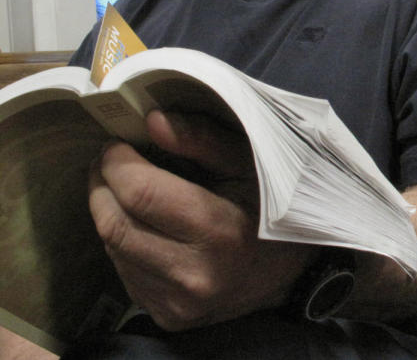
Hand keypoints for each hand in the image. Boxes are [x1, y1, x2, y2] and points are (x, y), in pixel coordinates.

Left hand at [88, 110, 313, 330]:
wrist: (292, 273)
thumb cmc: (271, 206)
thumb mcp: (248, 163)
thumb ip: (201, 139)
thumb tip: (151, 121)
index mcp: (220, 232)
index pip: (141, 194)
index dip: (117, 164)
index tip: (117, 143)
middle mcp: (194, 275)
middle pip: (116, 224)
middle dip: (102, 186)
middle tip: (110, 163)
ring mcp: (178, 303)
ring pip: (113, 250)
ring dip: (111, 214)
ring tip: (128, 191)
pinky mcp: (167, 318)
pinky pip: (125, 273)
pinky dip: (125, 244)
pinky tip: (145, 227)